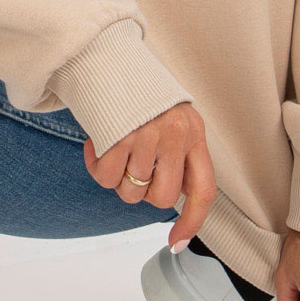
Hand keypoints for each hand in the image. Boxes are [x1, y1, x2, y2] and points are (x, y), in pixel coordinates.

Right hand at [82, 102, 216, 249]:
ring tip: (115, 150)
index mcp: (194, 133)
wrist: (108, 58)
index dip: (192, 221)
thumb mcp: (173, 120)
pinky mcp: (117, 135)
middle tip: (132, 168)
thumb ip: (179, 155)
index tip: (176, 242)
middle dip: (142, 193)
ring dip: (117, 179)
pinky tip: (97, 146)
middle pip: (161, 198)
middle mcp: (175, 135)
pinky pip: (105, 178)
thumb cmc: (140, 96)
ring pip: (130, 191)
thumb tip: (173, 199)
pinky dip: (96, 168)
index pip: (203, 189)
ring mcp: (147, 136)